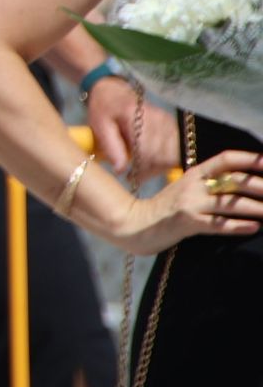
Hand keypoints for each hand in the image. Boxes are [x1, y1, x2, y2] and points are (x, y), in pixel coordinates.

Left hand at [86, 77, 178, 176]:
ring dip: (159, 166)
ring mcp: (168, 121)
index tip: (131, 176)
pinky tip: (150, 162)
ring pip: (173, 154)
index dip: (142, 168)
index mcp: (137, 116)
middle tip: (135, 176)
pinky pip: (176, 149)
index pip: (148, 149)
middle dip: (151, 170)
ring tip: (141, 170)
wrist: (114, 91)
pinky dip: (165, 159)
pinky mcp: (172, 125)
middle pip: (164, 155)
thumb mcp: (99, 126)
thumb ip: (110, 147)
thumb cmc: (104, 109)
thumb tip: (120, 170)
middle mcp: (158, 118)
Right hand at [110, 149, 262, 255]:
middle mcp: (193, 185)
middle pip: (233, 181)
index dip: (249, 159)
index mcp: (194, 173)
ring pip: (230, 203)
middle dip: (260, 186)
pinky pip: (219, 224)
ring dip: (256, 208)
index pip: (225, 159)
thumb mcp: (184, 189)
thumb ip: (207, 184)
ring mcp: (190, 203)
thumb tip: (240, 185)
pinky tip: (254, 227)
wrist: (136, 224)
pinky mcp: (188, 222)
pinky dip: (239, 226)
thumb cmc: (165, 209)